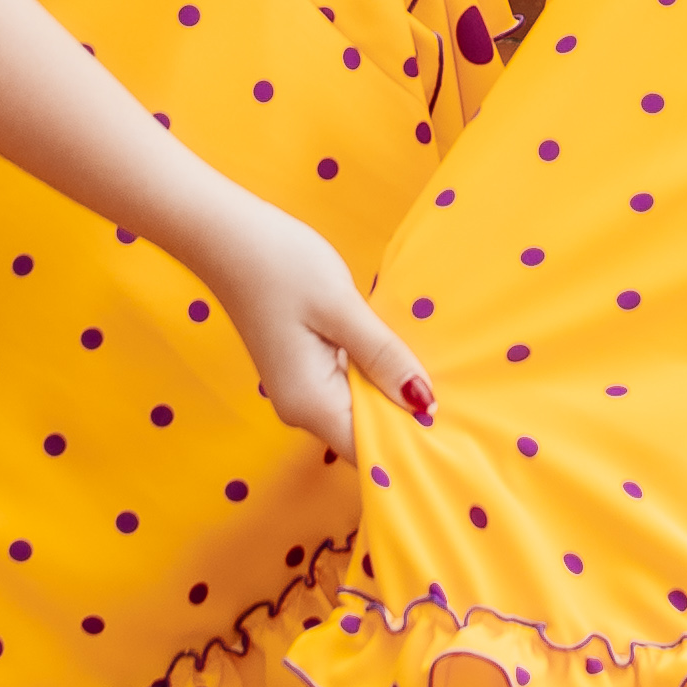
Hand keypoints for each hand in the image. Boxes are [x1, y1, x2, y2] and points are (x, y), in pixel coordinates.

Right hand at [165, 182, 432, 456]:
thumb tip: (423, 402)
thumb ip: (383, 357)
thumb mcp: (342, 308)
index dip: (411, 445)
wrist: (225, 236)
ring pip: (359, 408)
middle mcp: (301, 408)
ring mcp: (299, 390)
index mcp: (310, 402)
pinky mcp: (301, 368)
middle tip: (461, 402)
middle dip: (407, 419)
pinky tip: (401, 355)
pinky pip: (348, 385)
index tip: (457, 435)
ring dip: (392, 394)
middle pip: (366, 433)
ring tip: (442, 378)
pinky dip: (374, 375)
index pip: (369, 451)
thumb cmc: (281, 265)